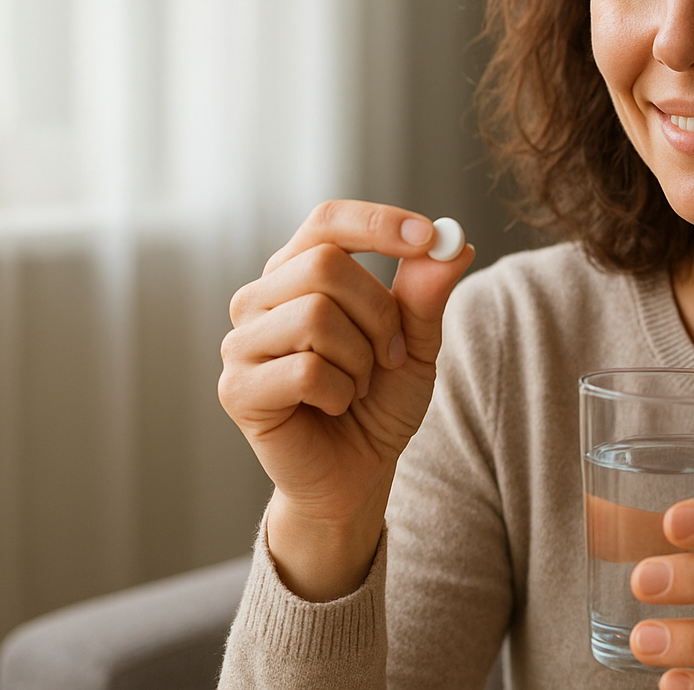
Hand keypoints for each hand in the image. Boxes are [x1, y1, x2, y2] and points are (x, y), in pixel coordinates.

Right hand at [218, 200, 473, 599]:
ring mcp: (242, 343)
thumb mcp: (415, 342)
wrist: (357, 472)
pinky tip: (334, 406)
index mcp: (298, 272)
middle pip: (325, 263)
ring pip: (316, 315)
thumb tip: (457, 243)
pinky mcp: (237, 389)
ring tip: (357, 385)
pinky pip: (306, 369)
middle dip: (378, 312)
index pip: (327, 221)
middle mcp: (260, 298)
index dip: (377, 222)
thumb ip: (427, 293)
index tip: (429, 236)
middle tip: (391, 354)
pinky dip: (340, 392)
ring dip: (360, 358)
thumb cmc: (378, 401)